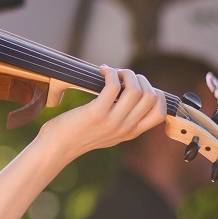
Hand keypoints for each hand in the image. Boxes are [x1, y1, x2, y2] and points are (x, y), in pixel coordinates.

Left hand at [38, 65, 164, 157]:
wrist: (57, 148)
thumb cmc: (77, 135)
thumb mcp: (107, 133)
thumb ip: (121, 120)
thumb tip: (127, 93)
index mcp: (131, 132)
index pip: (161, 113)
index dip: (155, 94)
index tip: (138, 86)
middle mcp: (125, 128)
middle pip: (151, 97)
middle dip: (140, 78)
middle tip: (123, 75)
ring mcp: (112, 122)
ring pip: (136, 90)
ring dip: (126, 73)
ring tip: (113, 72)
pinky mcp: (96, 114)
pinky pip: (113, 86)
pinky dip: (110, 73)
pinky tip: (102, 71)